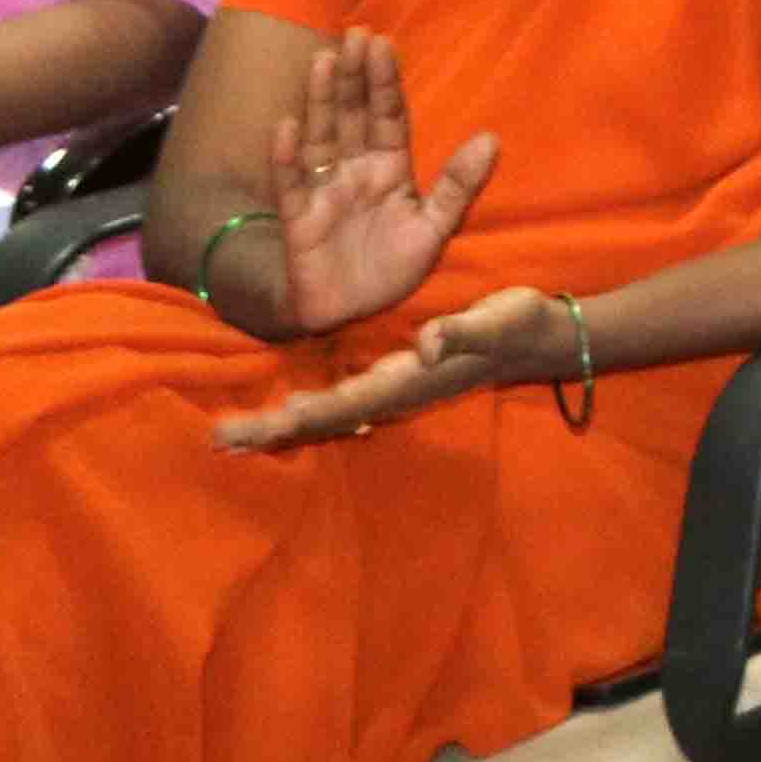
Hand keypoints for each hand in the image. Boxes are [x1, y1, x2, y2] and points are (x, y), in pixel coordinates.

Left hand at [213, 286, 573, 451]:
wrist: (540, 339)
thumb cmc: (518, 324)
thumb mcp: (496, 320)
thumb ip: (460, 332)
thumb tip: (423, 346)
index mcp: (410, 381)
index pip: (348, 402)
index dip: (307, 414)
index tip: (268, 421)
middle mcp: (395, 392)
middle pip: (325, 419)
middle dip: (273, 431)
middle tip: (219, 441)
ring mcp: (394, 390)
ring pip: (328, 416)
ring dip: (280, 427)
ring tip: (234, 439)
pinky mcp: (395, 379)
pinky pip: (340, 404)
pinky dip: (305, 415)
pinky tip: (287, 417)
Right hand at [251, 31, 497, 340]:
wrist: (347, 313)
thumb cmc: (390, 268)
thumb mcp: (434, 227)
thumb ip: (459, 185)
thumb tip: (492, 138)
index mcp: (389, 167)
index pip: (388, 116)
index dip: (385, 82)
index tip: (382, 43)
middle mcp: (354, 169)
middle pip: (353, 115)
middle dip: (354, 77)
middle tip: (356, 34)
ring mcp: (324, 190)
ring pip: (321, 136)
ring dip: (321, 101)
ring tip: (323, 61)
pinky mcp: (299, 218)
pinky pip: (292, 184)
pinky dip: (286, 158)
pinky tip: (284, 127)